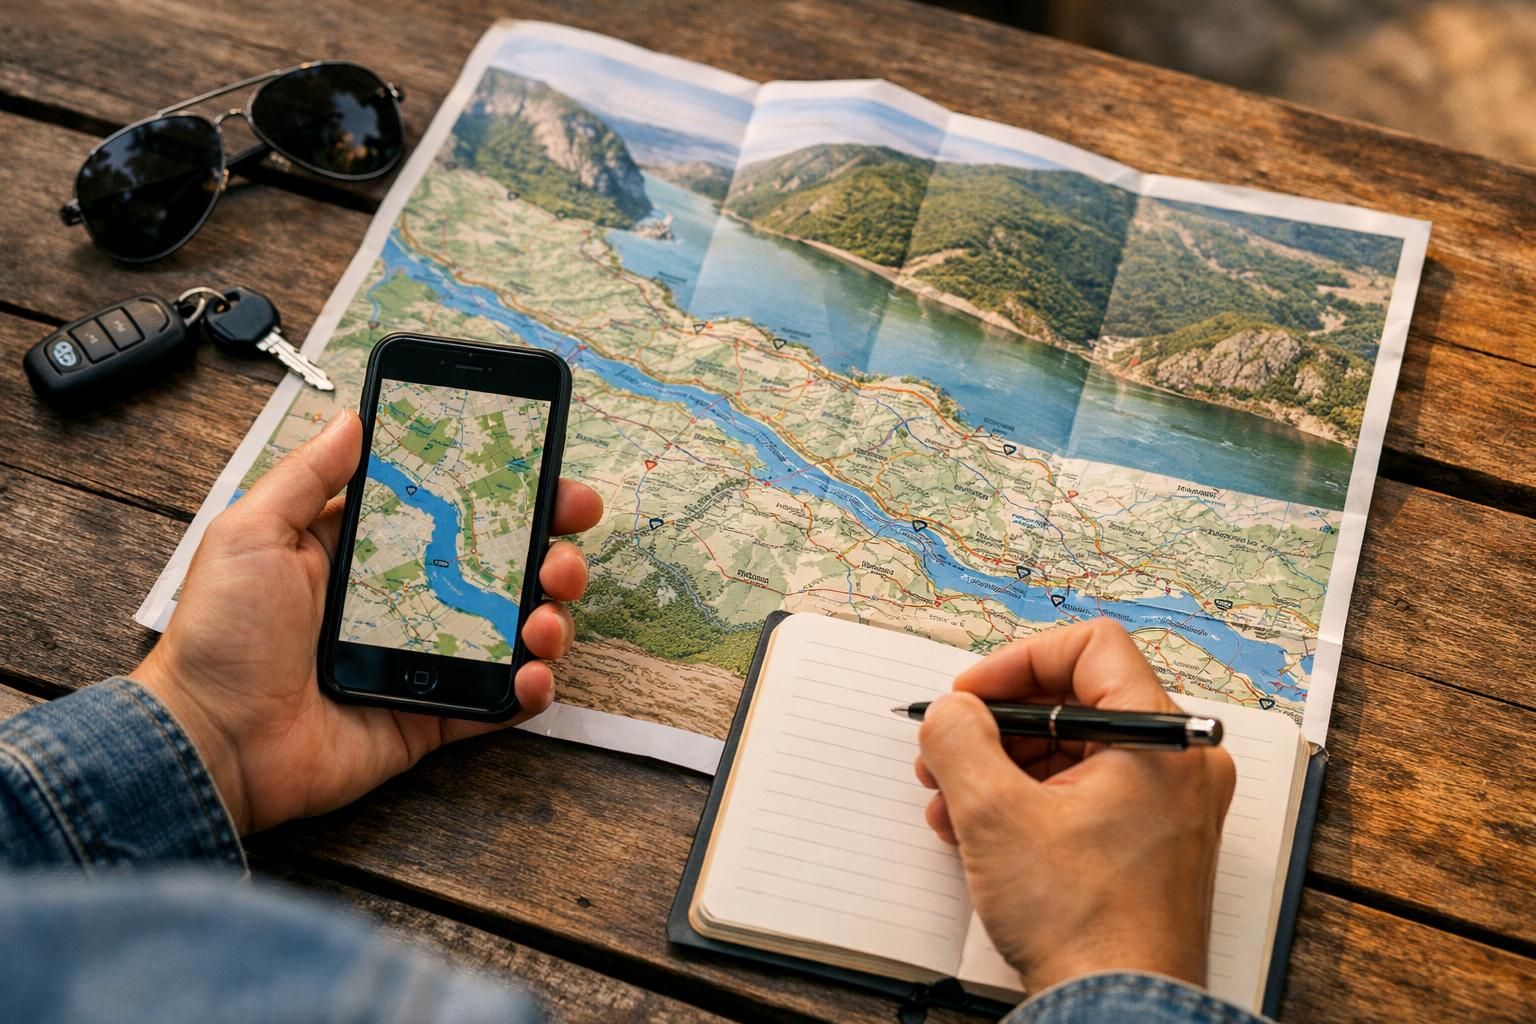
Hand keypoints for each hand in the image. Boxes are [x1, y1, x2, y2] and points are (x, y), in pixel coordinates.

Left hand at [133, 411, 603, 834]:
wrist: (211, 741)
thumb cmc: (220, 637)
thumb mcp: (252, 533)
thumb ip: (308, 475)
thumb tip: (351, 419)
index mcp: (369, 553)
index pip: (455, 512)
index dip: (508, 493)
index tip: (548, 476)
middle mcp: (408, 601)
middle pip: (503, 567)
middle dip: (551, 551)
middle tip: (566, 546)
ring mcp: (426, 660)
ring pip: (515, 630)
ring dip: (550, 616)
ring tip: (545, 615)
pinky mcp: (433, 716)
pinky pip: (499, 701)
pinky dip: (530, 688)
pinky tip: (532, 673)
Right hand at [914, 619, 1235, 993]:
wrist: (1118, 1013)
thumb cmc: (1086, 926)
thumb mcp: (995, 815)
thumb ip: (960, 739)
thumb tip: (951, 710)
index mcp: (1161, 740)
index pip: (1092, 647)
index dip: (1018, 661)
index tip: (971, 694)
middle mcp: (1176, 765)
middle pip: (1074, 701)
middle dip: (995, 725)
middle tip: (945, 749)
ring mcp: (1165, 807)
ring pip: (1069, 750)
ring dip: (999, 767)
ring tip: (949, 802)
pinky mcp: (1147, 843)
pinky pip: (1080, 793)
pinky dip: (1025, 802)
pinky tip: (974, 832)